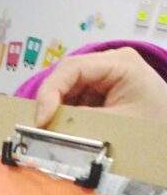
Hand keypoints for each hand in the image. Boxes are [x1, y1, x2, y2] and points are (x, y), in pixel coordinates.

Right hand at [34, 47, 166, 127]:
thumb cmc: (155, 128)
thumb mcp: (116, 125)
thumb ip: (80, 124)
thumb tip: (46, 131)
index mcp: (120, 62)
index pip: (72, 68)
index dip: (50, 92)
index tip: (41, 120)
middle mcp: (109, 64)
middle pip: (66, 77)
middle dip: (50, 102)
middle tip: (40, 128)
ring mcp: (104, 77)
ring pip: (66, 90)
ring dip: (56, 111)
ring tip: (50, 131)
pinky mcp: (100, 93)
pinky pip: (74, 101)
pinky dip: (65, 117)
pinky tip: (62, 130)